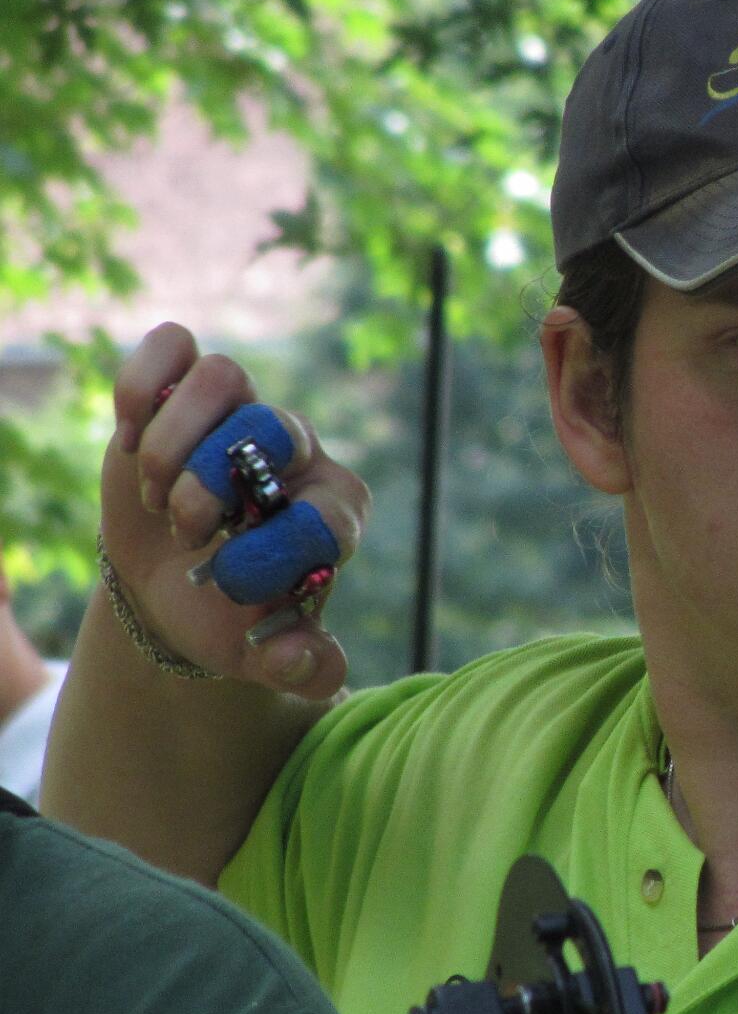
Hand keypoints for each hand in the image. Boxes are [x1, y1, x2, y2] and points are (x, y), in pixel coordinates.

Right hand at [103, 323, 369, 698]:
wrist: (170, 584)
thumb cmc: (227, 614)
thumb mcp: (261, 653)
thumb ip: (299, 667)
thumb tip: (304, 663)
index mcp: (332, 512)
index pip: (332, 510)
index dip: (277, 547)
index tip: (231, 580)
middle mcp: (299, 453)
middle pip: (278, 426)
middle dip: (214, 483)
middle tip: (187, 531)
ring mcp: (243, 412)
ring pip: (226, 378)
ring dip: (174, 443)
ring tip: (156, 497)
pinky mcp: (185, 390)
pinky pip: (176, 346)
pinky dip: (141, 386)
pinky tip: (129, 437)